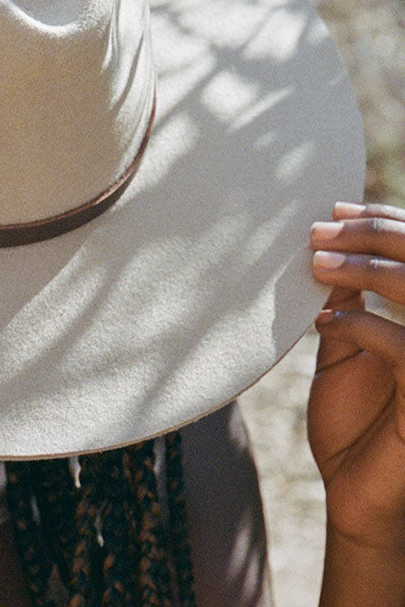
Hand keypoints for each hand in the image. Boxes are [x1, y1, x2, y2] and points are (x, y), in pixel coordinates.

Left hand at [308, 202, 404, 605]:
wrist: (355, 496)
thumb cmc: (352, 423)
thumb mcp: (346, 352)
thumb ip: (349, 303)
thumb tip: (333, 248)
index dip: (386, 223)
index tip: (336, 207)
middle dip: (376, 236)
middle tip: (320, 228)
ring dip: (370, 271)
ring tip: (318, 263)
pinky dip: (366, 325)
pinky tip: (327, 320)